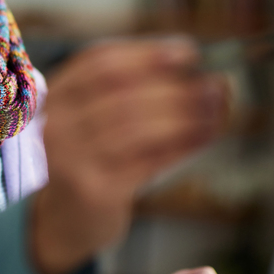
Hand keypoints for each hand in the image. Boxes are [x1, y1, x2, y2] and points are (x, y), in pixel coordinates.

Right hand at [28, 38, 227, 273]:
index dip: (147, 53)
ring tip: (215, 108)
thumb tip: (210, 81)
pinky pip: (148, 161)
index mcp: (57, 96)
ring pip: (137, 127)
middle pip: (123, 94)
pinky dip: (182, 144)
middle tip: (216, 85)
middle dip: (176, 87)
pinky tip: (205, 134)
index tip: (189, 53)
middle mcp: (58, 124)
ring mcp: (72, 159)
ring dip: (184, 115)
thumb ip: (139, 94)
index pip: (101, 62)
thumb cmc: (92, 159)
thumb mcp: (98, 119)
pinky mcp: (95, 191)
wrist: (59, 220)